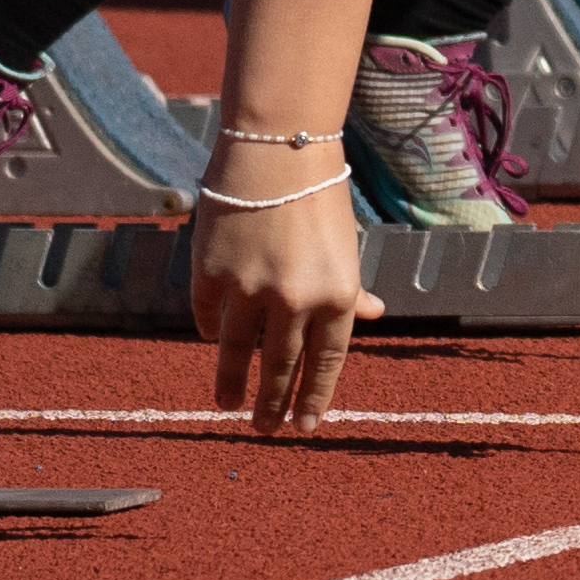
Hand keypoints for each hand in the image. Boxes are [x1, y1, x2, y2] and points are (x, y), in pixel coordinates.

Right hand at [187, 164, 374, 435]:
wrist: (277, 149)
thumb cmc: (319, 196)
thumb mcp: (345, 245)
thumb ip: (351, 287)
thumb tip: (374, 316)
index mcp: (336, 294)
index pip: (326, 362)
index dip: (314, 398)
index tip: (304, 427)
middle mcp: (293, 299)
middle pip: (279, 367)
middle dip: (271, 404)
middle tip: (263, 430)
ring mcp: (247, 289)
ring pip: (234, 352)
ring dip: (231, 384)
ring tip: (228, 406)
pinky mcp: (209, 273)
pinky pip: (205, 315)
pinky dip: (207, 331)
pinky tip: (209, 343)